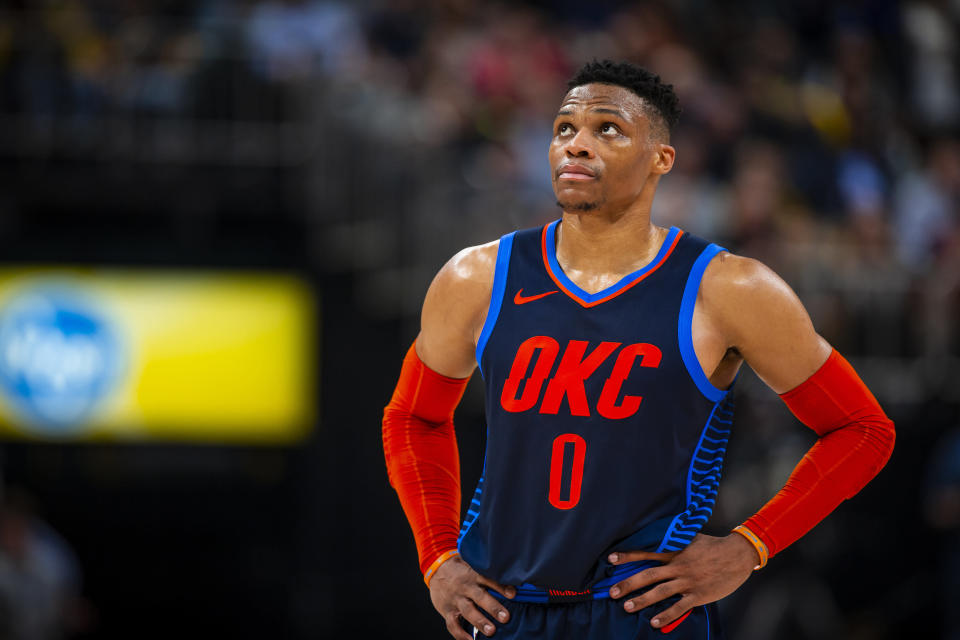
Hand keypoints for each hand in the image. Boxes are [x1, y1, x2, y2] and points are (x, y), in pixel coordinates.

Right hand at [429, 555, 515, 638]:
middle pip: (480, 597)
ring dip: (480, 621)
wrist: (437, 568)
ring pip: (468, 611)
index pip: (488, 579)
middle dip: (493, 607)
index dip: (501, 587)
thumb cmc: (461, 569)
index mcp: (473, 575)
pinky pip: (452, 624)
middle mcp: (465, 587)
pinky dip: (460, 634)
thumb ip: (489, 573)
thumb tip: (511, 579)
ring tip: (491, 631)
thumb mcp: (474, 565)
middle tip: (505, 617)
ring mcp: (455, 599)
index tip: (512, 594)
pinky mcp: (447, 610)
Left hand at [607, 533, 756, 629]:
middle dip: (628, 584)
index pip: (646, 553)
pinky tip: (654, 622)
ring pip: (660, 592)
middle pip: (648, 575)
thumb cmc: (713, 546)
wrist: (737, 554)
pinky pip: (679, 607)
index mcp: (675, 551)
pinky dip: (666, 615)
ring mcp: (688, 581)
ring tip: (627, 607)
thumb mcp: (691, 537)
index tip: (610, 559)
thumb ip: (674, 539)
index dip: (628, 555)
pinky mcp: (698, 594)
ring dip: (642, 600)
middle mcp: (678, 566)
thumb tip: (658, 534)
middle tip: (612, 592)